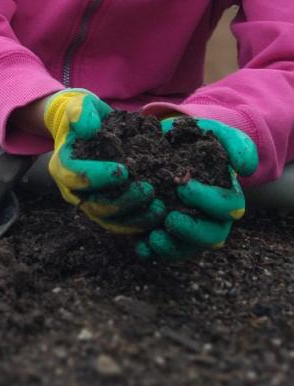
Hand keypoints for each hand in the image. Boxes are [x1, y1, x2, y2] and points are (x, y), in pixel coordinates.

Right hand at [43, 89, 164, 234]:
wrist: (88, 126)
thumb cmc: (84, 116)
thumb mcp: (80, 105)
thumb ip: (81, 112)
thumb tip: (87, 128)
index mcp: (62, 166)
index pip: (75, 177)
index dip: (98, 177)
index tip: (123, 170)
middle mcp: (72, 189)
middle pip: (94, 205)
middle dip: (122, 201)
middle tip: (148, 190)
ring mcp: (88, 202)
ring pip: (108, 220)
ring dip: (134, 218)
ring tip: (159, 208)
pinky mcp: (104, 210)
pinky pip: (119, 224)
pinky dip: (138, 224)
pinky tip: (158, 215)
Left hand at [136, 118, 257, 261]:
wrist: (161, 143)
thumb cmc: (194, 139)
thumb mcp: (216, 133)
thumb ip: (236, 145)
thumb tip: (245, 170)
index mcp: (226, 197)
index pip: (228, 207)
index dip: (208, 201)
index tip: (182, 186)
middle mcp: (210, 218)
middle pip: (213, 236)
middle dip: (192, 231)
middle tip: (170, 219)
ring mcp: (187, 228)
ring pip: (187, 249)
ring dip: (172, 248)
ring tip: (153, 237)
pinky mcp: (163, 233)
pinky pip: (161, 252)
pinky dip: (150, 252)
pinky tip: (139, 246)